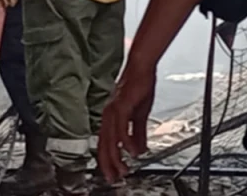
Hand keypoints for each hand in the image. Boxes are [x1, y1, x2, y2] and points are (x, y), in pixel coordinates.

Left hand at [97, 61, 155, 183]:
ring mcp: (114, 110)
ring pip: (110, 139)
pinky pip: (121, 127)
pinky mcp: (122, 106)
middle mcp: (109, 114)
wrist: (142, 68)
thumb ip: (138, 134)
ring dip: (116, 156)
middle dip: (108, 164)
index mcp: (111, 117)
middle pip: (104, 144)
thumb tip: (138, 150)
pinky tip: (130, 151)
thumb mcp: (140, 115)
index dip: (107, 160)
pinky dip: (125, 141)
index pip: (105, 143)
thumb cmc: (139, 87)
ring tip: (122, 169)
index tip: (111, 174)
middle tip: (113, 178)